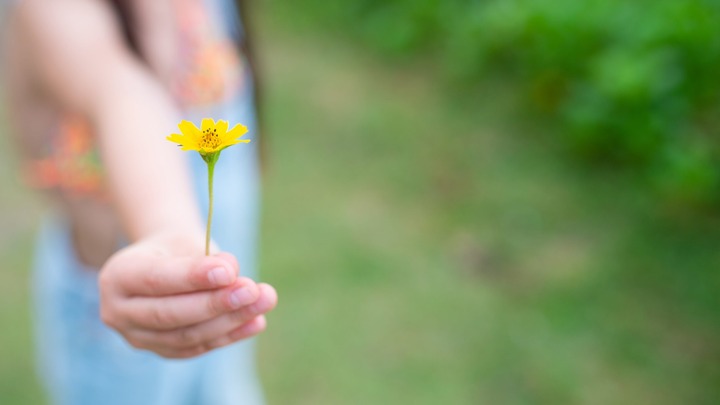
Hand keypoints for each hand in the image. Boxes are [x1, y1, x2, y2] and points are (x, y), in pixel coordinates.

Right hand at [99, 232, 276, 357]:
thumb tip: (231, 274)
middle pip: (170, 314)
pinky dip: (231, 335)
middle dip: (216, 303)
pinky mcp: (161, 351)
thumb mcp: (187, 240)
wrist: (163, 263)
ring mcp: (137, 338)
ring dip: (230, 320)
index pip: (156, 280)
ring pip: (187, 336)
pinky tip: (257, 321)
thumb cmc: (176, 248)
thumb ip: (206, 257)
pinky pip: (199, 347)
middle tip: (253, 290)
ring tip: (264, 301)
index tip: (229, 272)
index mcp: (117, 276)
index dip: (194, 278)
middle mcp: (118, 312)